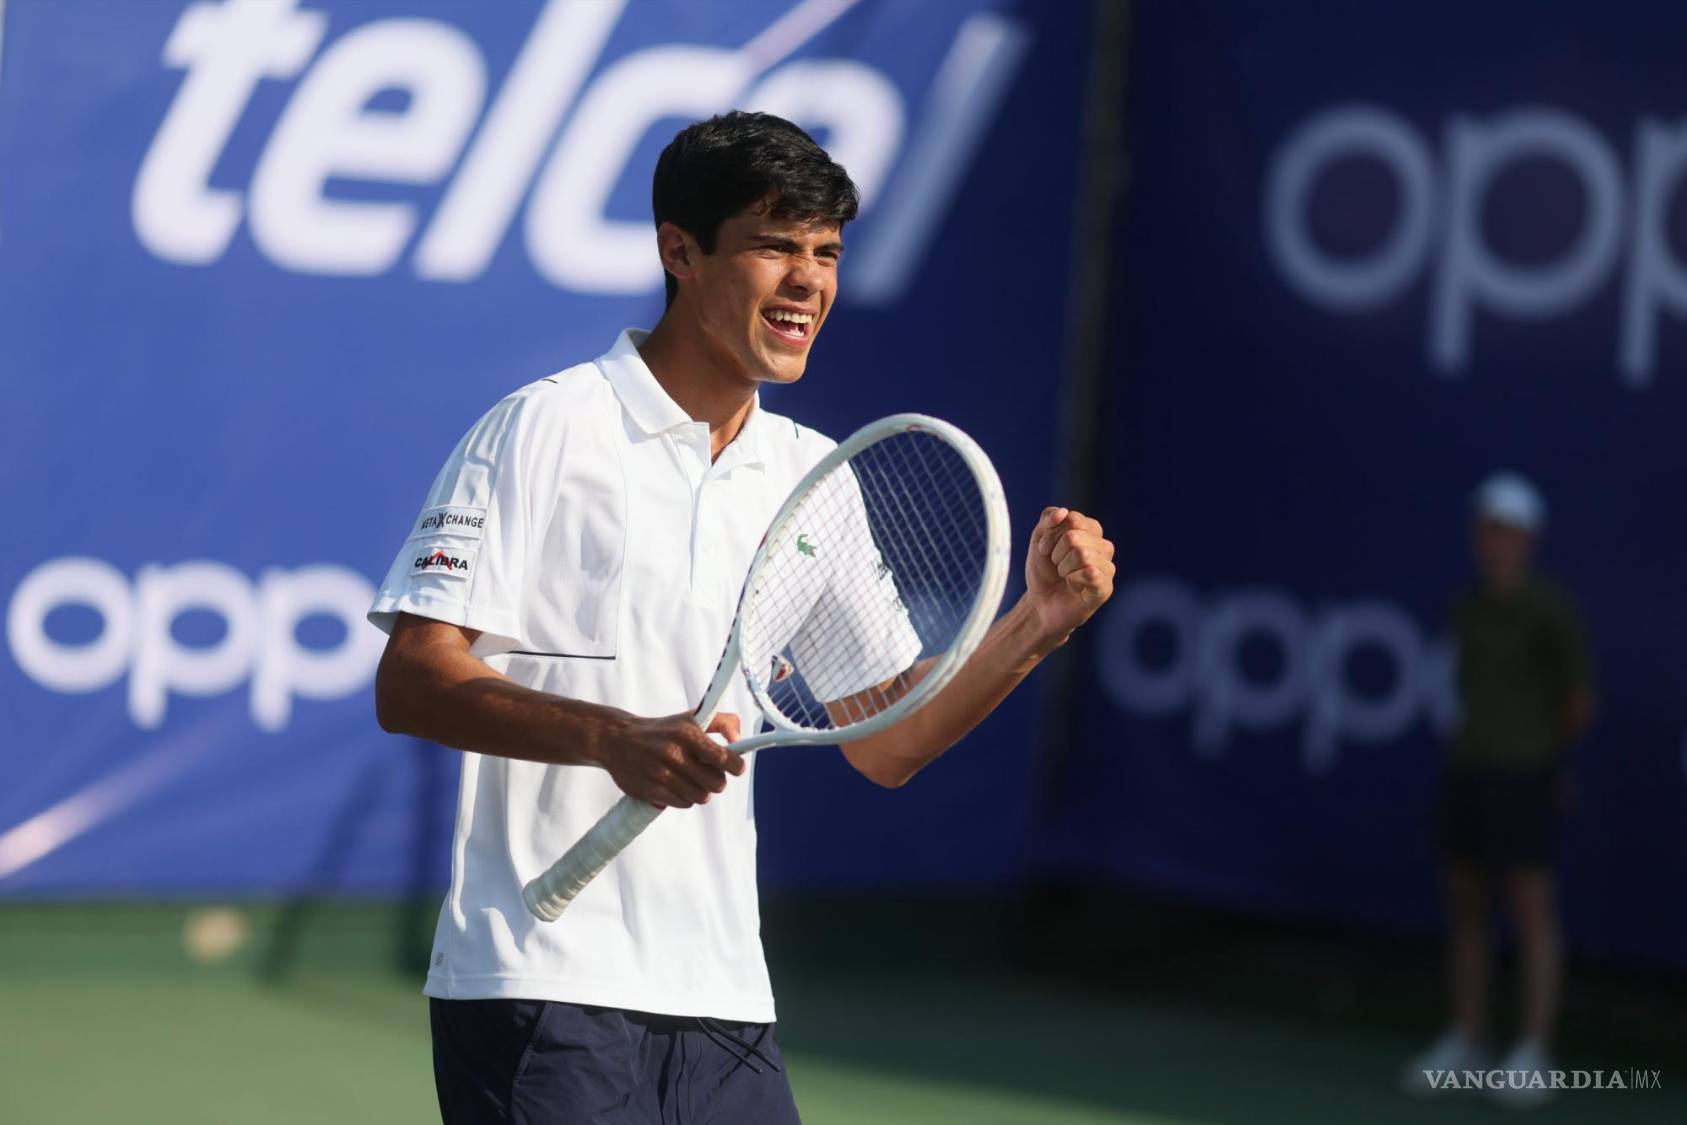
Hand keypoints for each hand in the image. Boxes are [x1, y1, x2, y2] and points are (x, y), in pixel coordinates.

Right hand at [600, 711, 743, 808]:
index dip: (735, 766)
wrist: (616, 739)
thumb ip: (722, 722)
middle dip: (717, 780)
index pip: (724, 759)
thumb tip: (739, 740)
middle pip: (716, 784)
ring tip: (691, 779)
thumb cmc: (662, 730)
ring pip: (701, 797)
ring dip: (701, 791)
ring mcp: (661, 774)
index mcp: (687, 733)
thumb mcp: (691, 717)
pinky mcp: (651, 791)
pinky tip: (676, 785)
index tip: (734, 766)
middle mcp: (674, 753)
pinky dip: (684, 797)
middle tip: (709, 773)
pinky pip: (683, 804)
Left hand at [1022, 506, 1114, 649]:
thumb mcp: (1038, 541)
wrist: (1039, 604)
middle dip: (1055, 554)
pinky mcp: (1106, 588)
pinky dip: (1072, 580)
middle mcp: (1103, 546)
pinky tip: (1073, 586)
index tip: (1044, 549)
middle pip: (1074, 537)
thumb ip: (1047, 521)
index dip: (1051, 534)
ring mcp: (1107, 567)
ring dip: (1063, 568)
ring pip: (1082, 554)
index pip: (1072, 519)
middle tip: (1055, 566)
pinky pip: (1090, 573)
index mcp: (1091, 530)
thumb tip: (1063, 512)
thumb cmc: (1043, 572)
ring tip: (1064, 576)